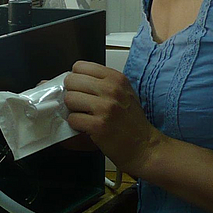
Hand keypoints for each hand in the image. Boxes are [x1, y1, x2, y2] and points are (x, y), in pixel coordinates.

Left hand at [63, 61, 165, 176]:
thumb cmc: (131, 121)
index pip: (80, 66)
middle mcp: (112, 90)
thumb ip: (100, 82)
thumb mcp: (122, 92)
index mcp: (116, 78)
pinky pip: (72, 118)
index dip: (76, 79)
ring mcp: (106, 107)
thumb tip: (72, 77)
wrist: (144, 146)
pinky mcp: (98, 125)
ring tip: (86, 115)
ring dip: (73, 110)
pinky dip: (76, 125)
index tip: (81, 88)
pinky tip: (87, 127)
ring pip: (69, 98)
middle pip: (71, 81)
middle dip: (72, 93)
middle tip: (82, 104)